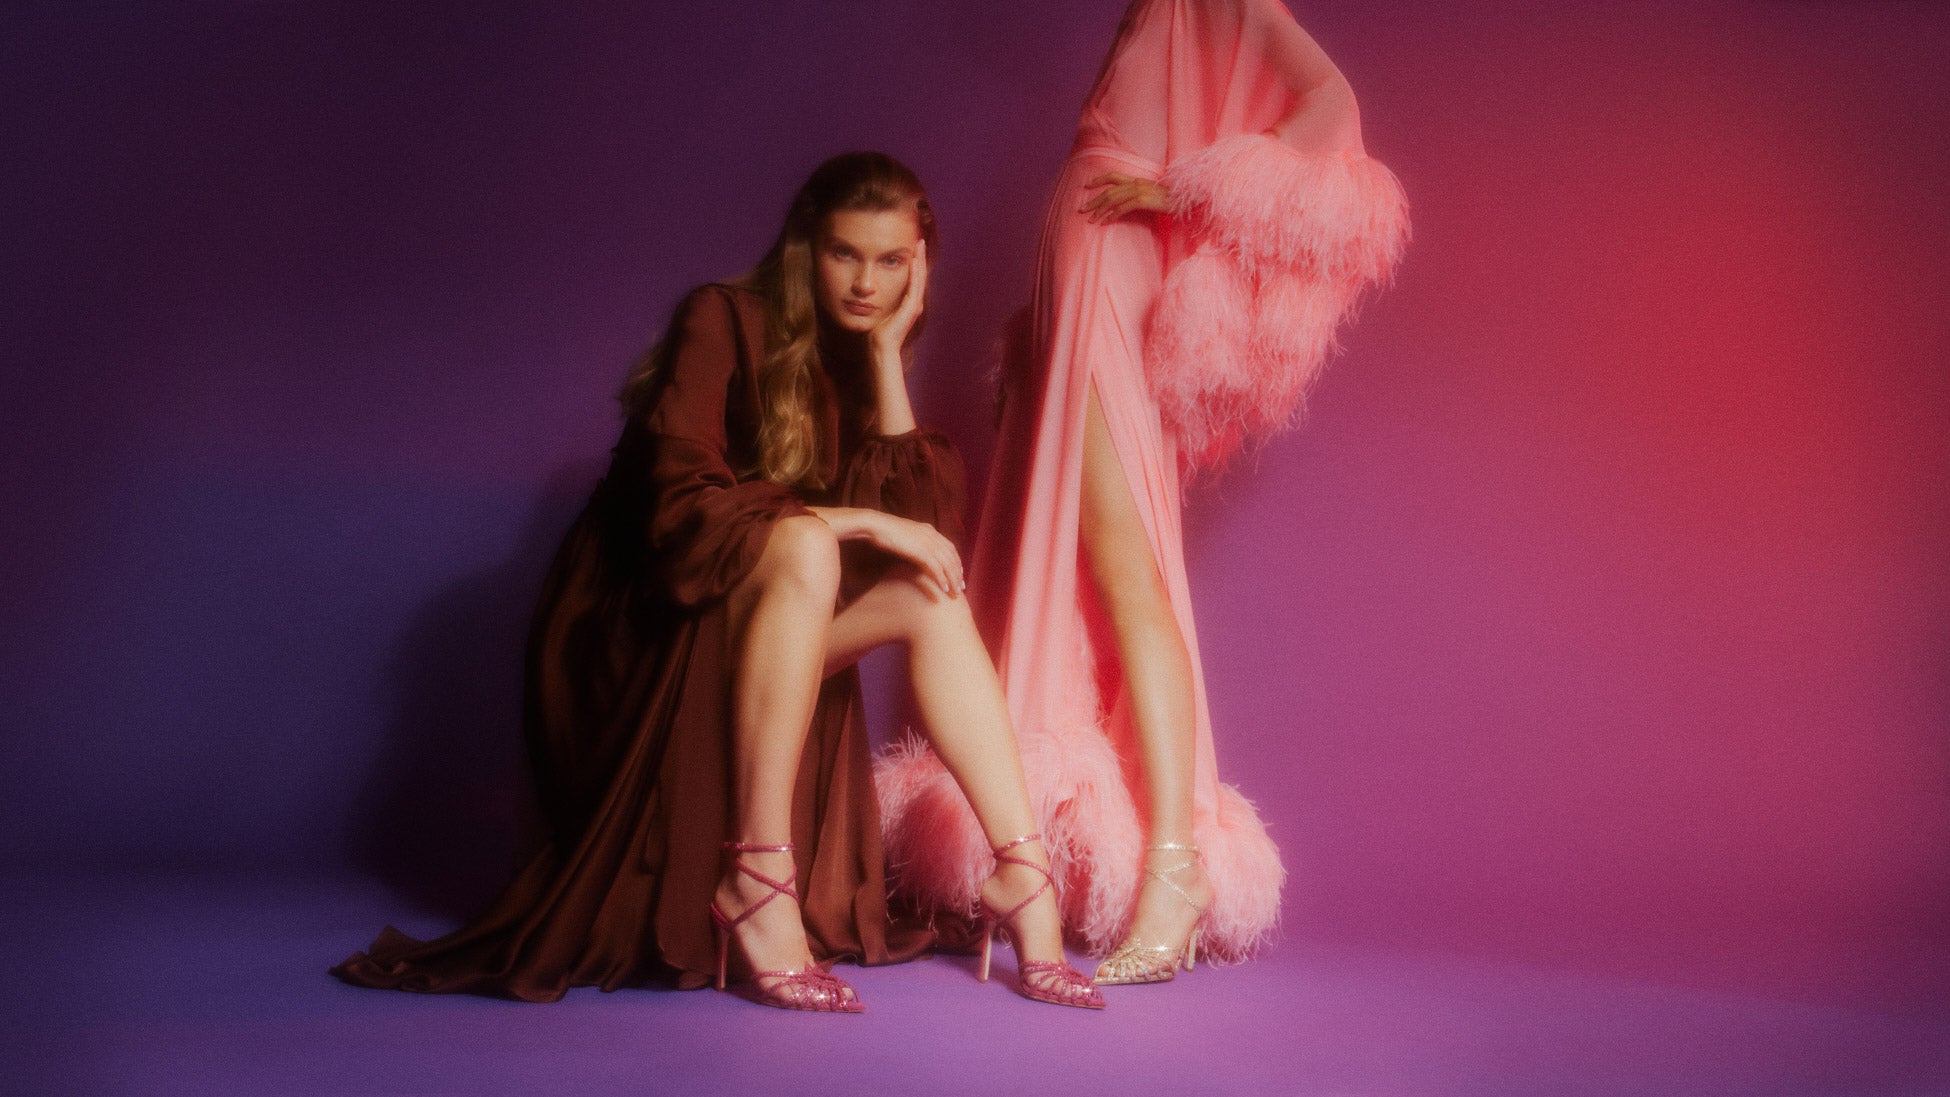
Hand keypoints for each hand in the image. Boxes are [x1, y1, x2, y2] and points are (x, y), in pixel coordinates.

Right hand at [861, 509, 963, 599]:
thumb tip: (917, 551)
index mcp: (929, 530)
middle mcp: (932, 535)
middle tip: (961, 588)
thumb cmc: (884, 531)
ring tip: (955, 593)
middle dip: (957, 573)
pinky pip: (935, 567)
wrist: (875, 525)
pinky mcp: (920, 550)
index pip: (950, 547)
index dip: (956, 561)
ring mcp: (927, 542)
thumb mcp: (905, 535)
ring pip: (946, 564)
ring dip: (952, 579)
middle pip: (951, 557)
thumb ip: (915, 541)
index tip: (959, 574)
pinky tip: (944, 589)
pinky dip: (941, 579)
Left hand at [869, 237, 926, 362]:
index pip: (914, 279)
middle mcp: (914, 303)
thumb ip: (881, 302)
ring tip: (919, 245)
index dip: (915, 263)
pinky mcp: (911, 308)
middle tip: (919, 241)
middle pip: (920, 275)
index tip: (913, 249)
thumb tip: (872, 294)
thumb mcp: (881, 313)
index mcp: (908, 304)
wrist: (881, 347)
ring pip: (920, 277)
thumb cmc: (878, 334)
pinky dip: (915, 272)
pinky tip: (915, 260)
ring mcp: (914, 305)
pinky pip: (915, 285)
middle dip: (919, 257)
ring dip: (920, 260)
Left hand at [1080, 172, 1170, 222]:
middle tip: (1082, 210)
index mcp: (1137, 180)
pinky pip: (1122, 208)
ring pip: (1112, 199)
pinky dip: (1112, 215)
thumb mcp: (1152, 194)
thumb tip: (1128, 202)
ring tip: (1091, 219)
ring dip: (1100, 210)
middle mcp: (1135, 183)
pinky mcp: (1142, 200)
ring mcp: (1138, 191)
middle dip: (1093, 200)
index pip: (1113, 176)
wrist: (1185, 199)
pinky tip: (1105, 222)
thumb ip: (1140, 194)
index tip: (1086, 186)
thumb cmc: (1171, 199)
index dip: (1098, 180)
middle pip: (1108, 190)